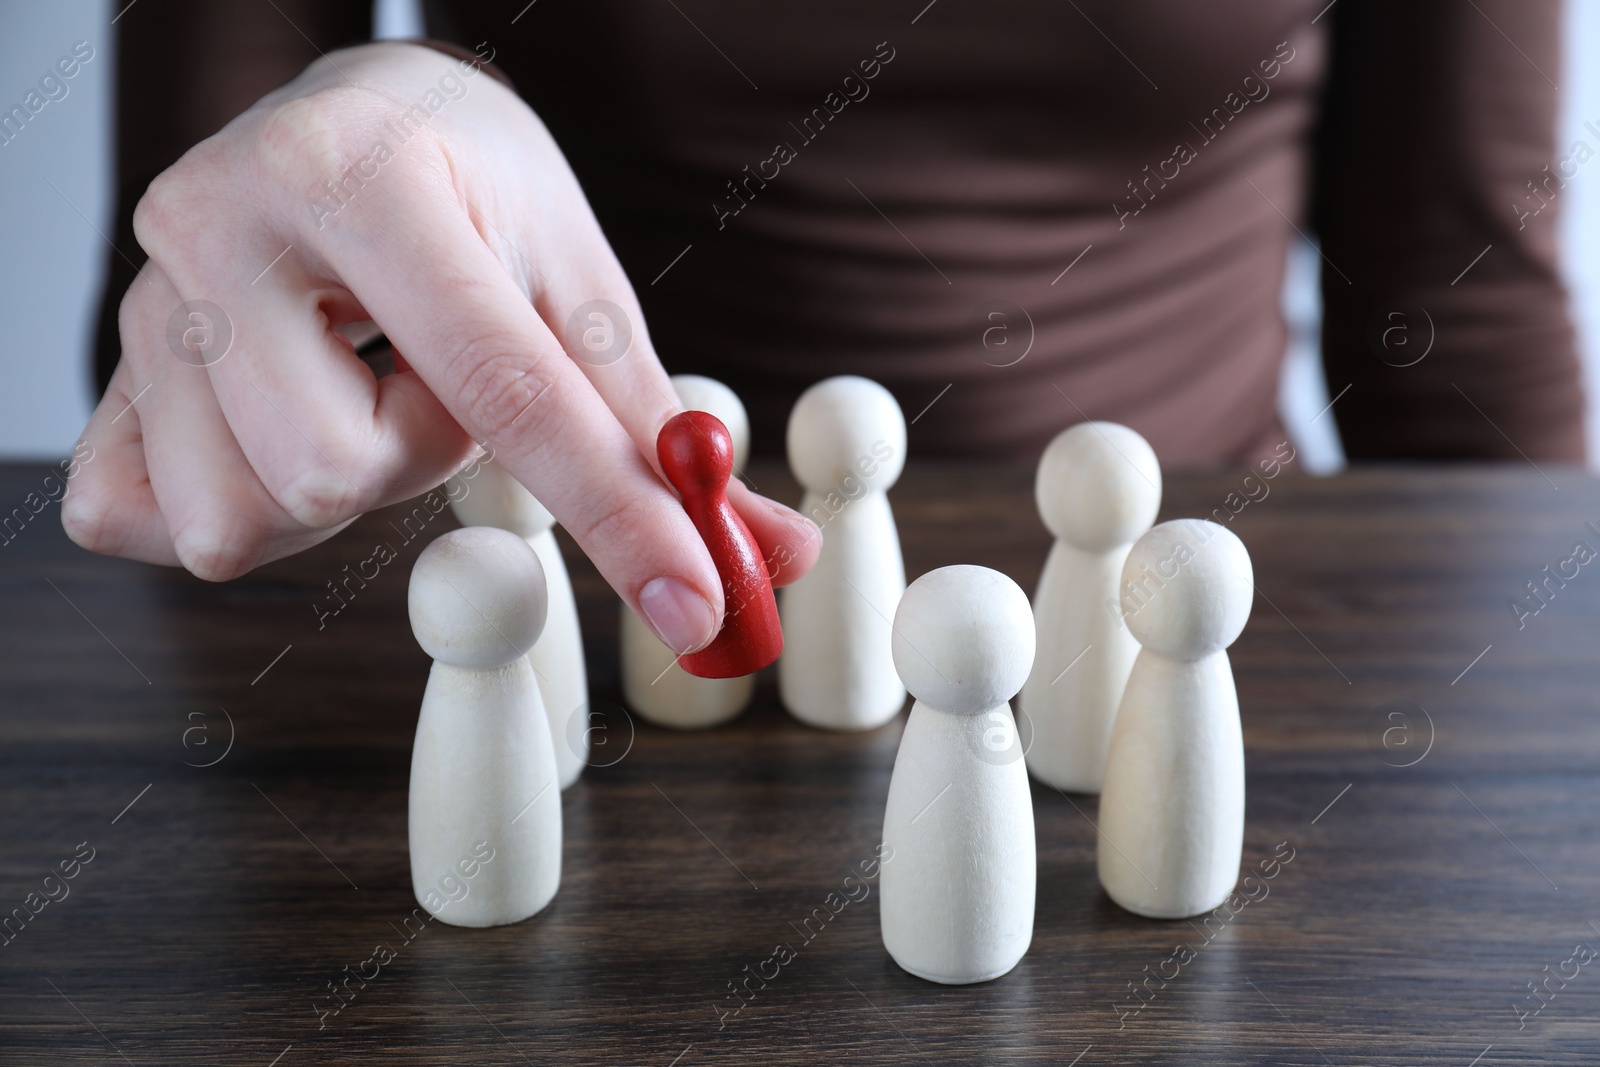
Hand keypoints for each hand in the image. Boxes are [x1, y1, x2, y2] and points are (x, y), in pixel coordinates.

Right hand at [62, 41, 818, 653]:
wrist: (352, 120)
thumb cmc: (476, 196)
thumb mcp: (579, 284)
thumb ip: (661, 432)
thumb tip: (775, 555)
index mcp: (363, 179)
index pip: (506, 388)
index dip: (615, 518)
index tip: (698, 606)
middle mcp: (221, 224)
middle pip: (343, 469)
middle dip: (422, 454)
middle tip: (431, 379)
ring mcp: (138, 302)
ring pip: (253, 515)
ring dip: (347, 480)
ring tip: (363, 389)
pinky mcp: (103, 375)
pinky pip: (149, 526)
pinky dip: (247, 506)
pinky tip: (282, 426)